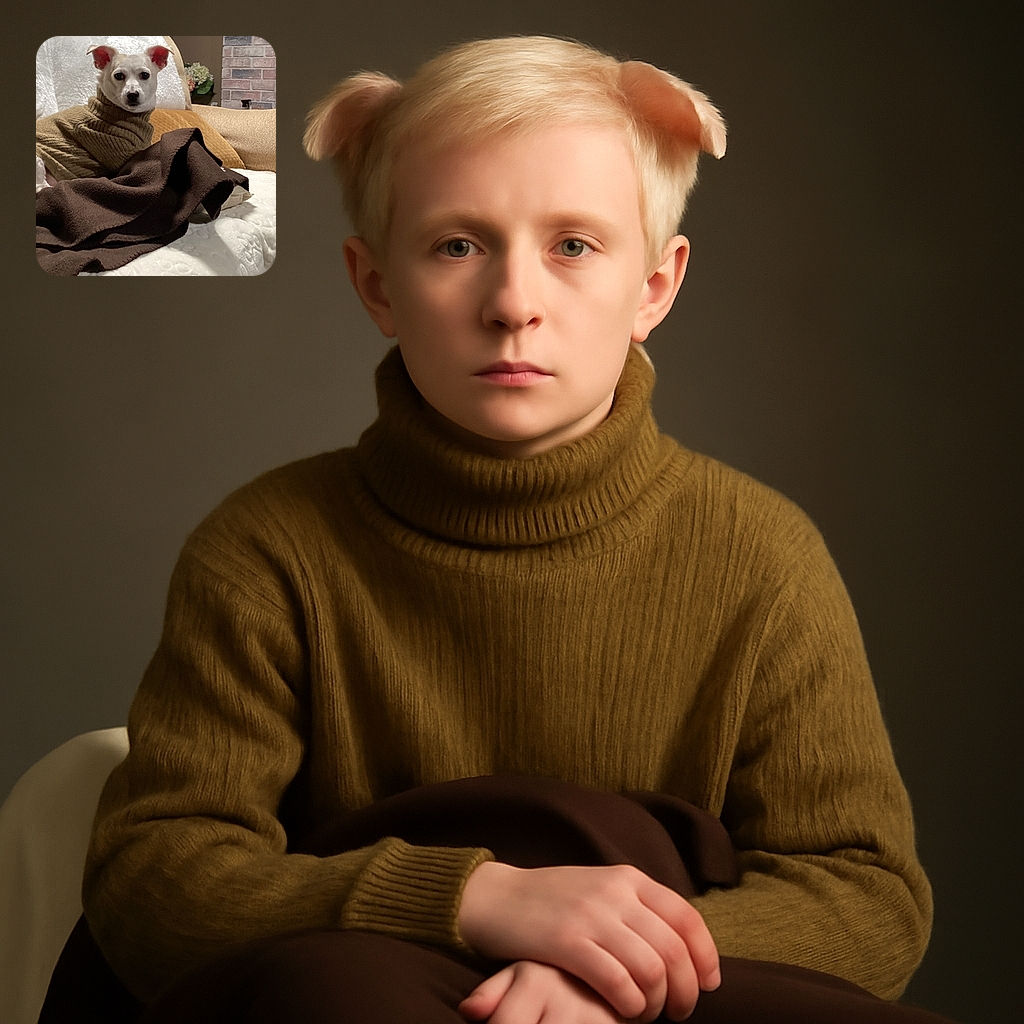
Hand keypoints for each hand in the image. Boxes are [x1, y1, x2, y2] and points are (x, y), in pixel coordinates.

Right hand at [457, 863, 719, 1021]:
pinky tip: (623, 1012)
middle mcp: (615, 893)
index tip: (707, 984)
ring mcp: (591, 915)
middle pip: (674, 949)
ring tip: (647, 1015)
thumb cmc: (552, 901)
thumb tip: (681, 948)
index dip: (705, 956)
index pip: (686, 917)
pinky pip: (617, 981)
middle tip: (679, 1013)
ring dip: (657, 1003)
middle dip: (686, 990)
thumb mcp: (600, 890)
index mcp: (628, 878)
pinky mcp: (567, 941)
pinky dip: (629, 1004)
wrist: (496, 897)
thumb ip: (637, 909)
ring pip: (651, 969)